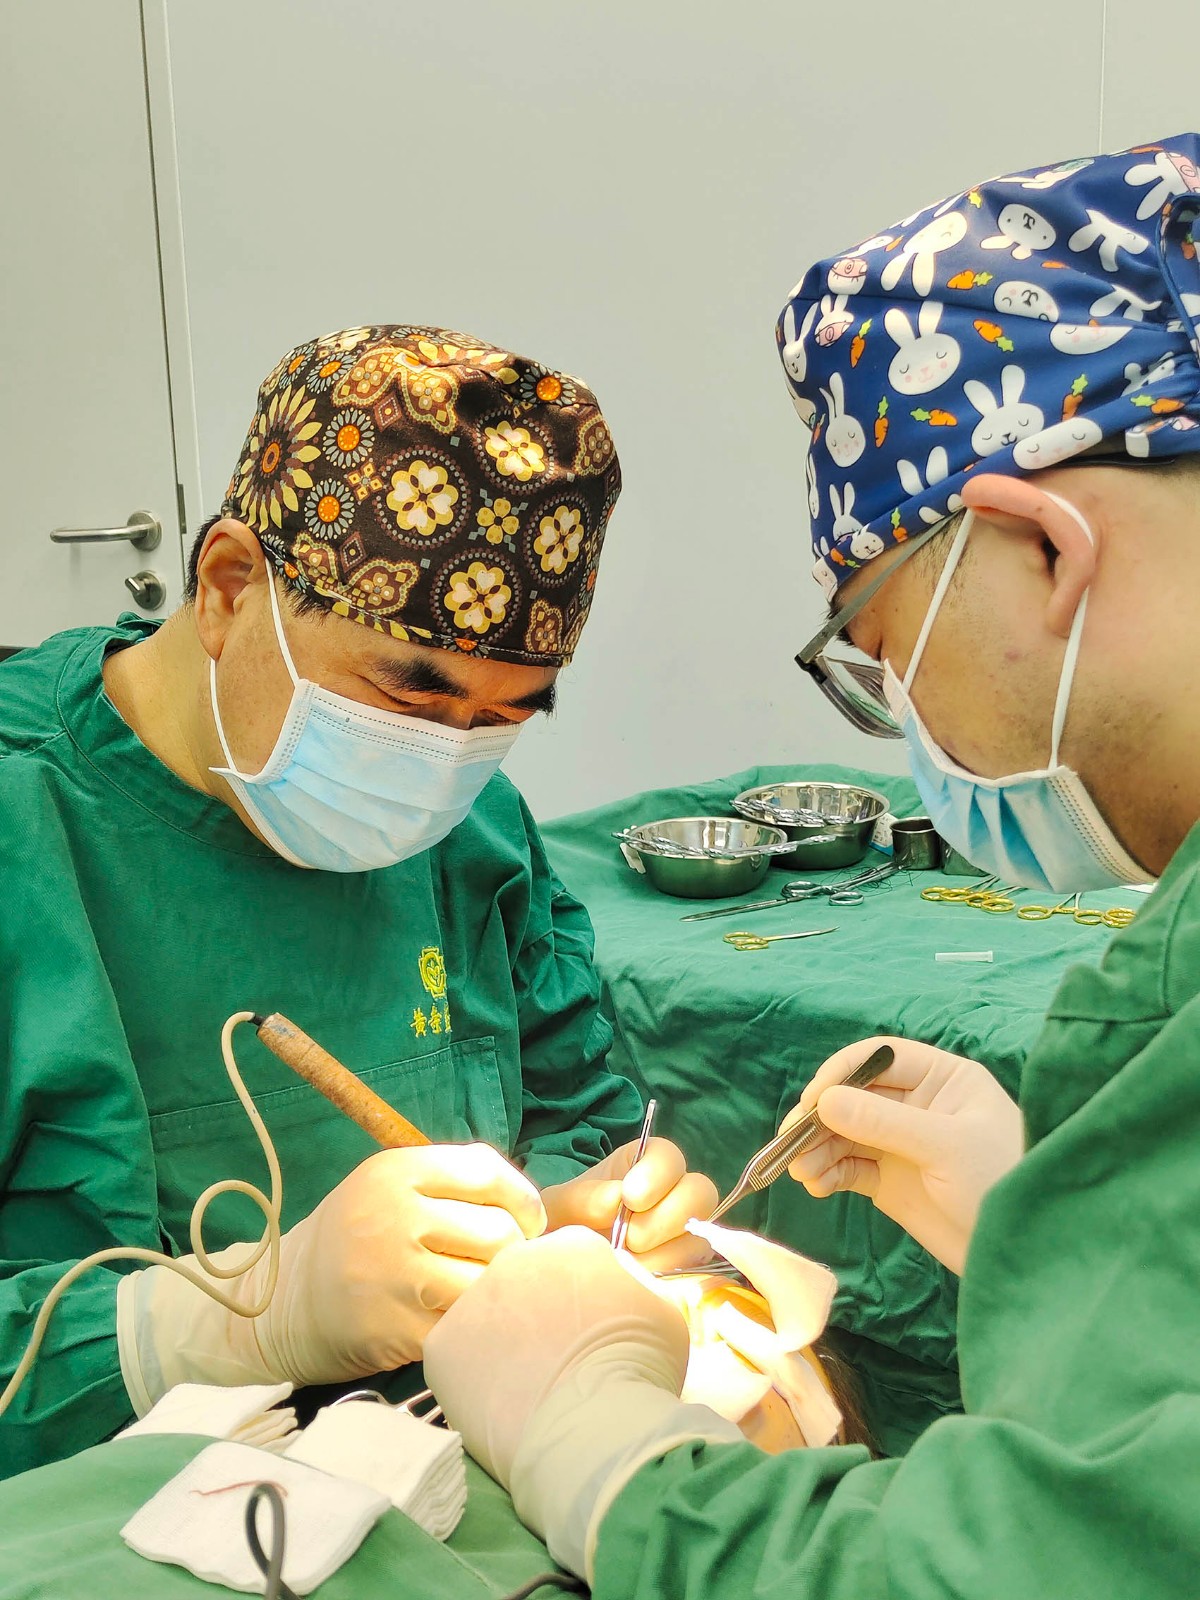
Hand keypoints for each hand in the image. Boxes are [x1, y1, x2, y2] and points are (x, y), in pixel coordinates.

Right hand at [119, 1144, 546, 1406]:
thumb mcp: (388, 1187)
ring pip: (487, 1284)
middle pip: (498, 1232)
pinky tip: (458, 1325)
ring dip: (495, 1294)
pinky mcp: (394, 1330)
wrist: (283, 1303)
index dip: (524, 1201)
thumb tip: (530, 1205)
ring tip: (483, 1296)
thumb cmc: (354, 1239)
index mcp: (395, 1171)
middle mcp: (393, 1216)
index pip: (488, 1174)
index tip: (529, 1223)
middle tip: (503, 1267)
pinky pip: (462, 1327)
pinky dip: (470, 1329)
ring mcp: (392, 1276)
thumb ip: (451, 1181)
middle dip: (514, 1253)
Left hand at [424, 1228, 739, 1577]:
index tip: (585, 1328)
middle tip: (554, 1356)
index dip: (579, 1295)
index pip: (568, 1257)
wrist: (593, 1429)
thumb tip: (615, 1282)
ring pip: (486, 1314)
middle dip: (535, 1311)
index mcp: (571, 1243)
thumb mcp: (662, 1308)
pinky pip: (456, 1352)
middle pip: (522, 1279)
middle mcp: (516, 1257)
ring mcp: (473, 1298)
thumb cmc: (637, 1371)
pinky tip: (497, 1399)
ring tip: (525, 1384)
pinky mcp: (443, 1343)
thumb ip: (633, 1280)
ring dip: (500, 1339)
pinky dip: (471, 1373)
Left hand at [541, 1137, 717, 1270]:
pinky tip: (643, 1280)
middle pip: (699, 1191)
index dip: (656, 1174)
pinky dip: (671, 1274)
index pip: (669, 1156)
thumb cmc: (563, 1226)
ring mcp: (684, 1229)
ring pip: (701, 1232)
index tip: (629, 1197)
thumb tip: (615, 1200)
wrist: (563, 1268)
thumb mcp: (558, 1208)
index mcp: (641, 1165)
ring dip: (668, 1251)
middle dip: (666, 1217)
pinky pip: (696, 1266)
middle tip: (630, 1239)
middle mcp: (672, 1192)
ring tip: (632, 1264)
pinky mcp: (687, 1263)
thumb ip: (581, 1199)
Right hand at [782, 1036, 1022, 1273]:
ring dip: (818, 1149)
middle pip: (854, 1096)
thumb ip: (883, 1122)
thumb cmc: (1002, 1181)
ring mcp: (902, 1143)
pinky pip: (849, 1168)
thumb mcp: (945, 1146)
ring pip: (845, 1133)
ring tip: (801, 1171)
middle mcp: (917, 1104)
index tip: (813, 1101)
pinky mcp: (892, 1181)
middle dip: (821, 1117)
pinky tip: (817, 1185)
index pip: (879, 1058)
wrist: (1026, 1252)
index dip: (841, 1073)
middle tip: (792, 1141)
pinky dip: (828, 1173)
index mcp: (941, 1078)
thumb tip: (823, 1101)